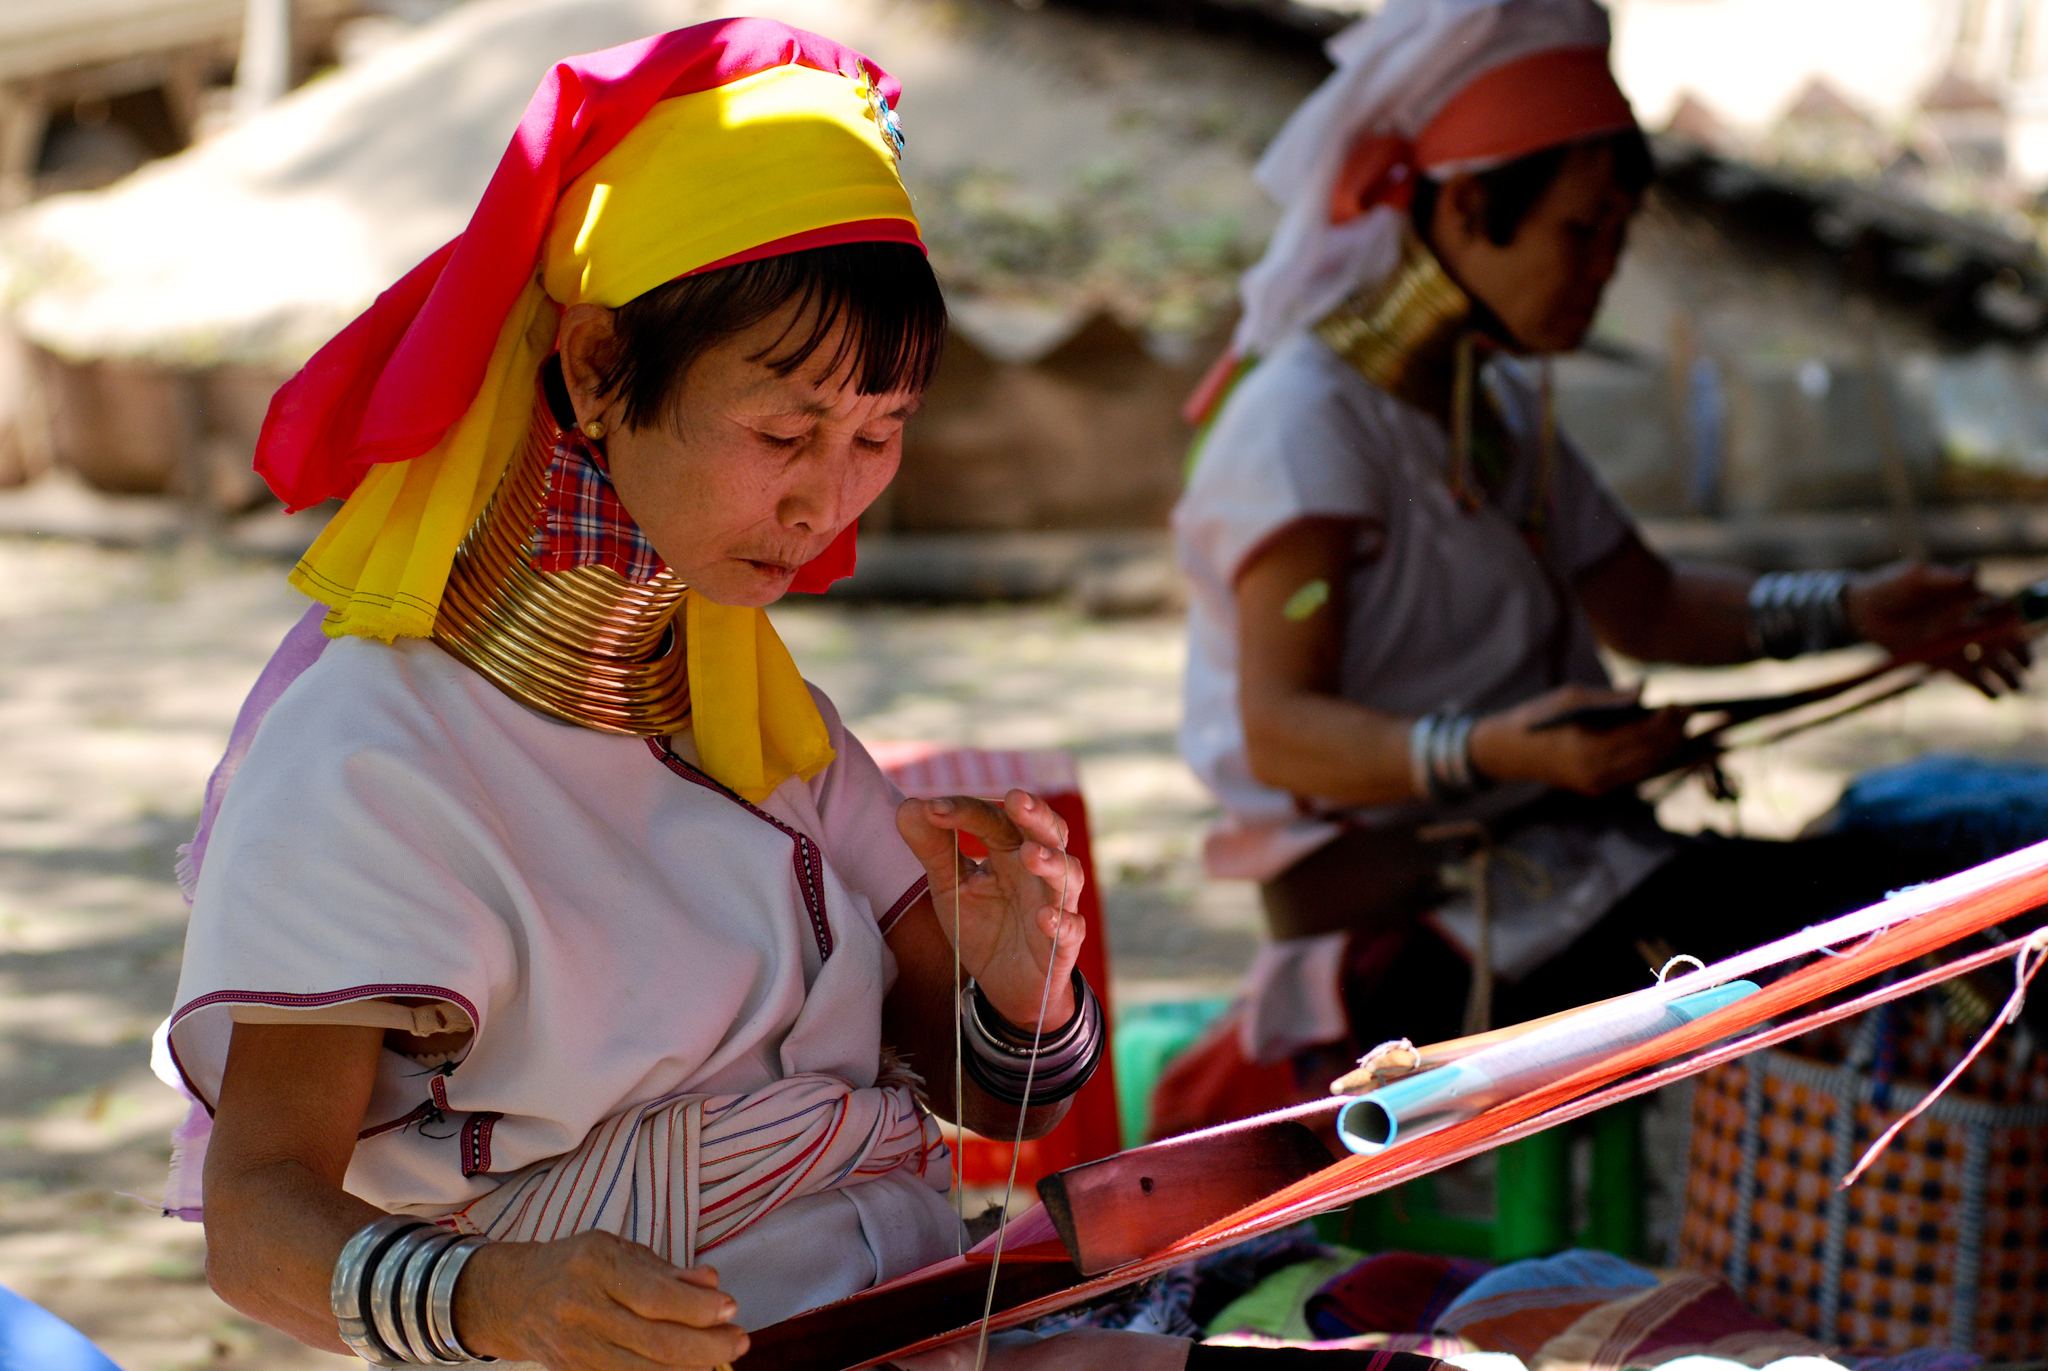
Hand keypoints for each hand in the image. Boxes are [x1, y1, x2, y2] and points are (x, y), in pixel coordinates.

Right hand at [454, 1232, 748, 1369]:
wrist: (510, 1298)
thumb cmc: (574, 1265)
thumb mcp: (616, 1249)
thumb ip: (664, 1269)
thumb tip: (712, 1285)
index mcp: (595, 1266)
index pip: (655, 1297)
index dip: (698, 1309)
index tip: (730, 1308)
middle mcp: (582, 1309)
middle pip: (656, 1342)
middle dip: (707, 1346)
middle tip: (739, 1340)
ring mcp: (576, 1348)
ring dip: (690, 1368)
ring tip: (720, 1356)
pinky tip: (686, 1369)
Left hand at [896, 790, 1084, 1031]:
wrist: (1005, 984)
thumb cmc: (983, 925)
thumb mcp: (950, 886)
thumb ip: (933, 848)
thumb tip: (907, 806)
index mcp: (1009, 851)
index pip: (993, 820)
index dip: (965, 811)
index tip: (932, 809)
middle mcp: (1037, 871)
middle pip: (1046, 833)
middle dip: (1035, 815)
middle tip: (1017, 799)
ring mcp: (1056, 905)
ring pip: (1066, 875)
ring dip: (1051, 864)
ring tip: (1030, 855)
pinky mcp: (1062, 945)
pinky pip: (1070, 930)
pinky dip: (1062, 922)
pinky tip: (1047, 917)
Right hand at [1468, 685, 1689, 796]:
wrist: (1507, 752)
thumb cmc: (1537, 717)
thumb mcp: (1571, 698)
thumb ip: (1610, 698)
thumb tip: (1644, 691)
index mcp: (1589, 748)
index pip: (1641, 736)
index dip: (1665, 721)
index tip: (1678, 703)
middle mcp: (1597, 773)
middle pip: (1650, 755)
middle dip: (1673, 735)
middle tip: (1688, 713)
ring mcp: (1598, 785)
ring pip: (1647, 769)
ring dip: (1669, 749)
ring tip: (1682, 728)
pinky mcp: (1598, 789)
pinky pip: (1636, 775)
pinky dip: (1654, 761)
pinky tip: (1666, 745)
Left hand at [1846, 561, 2029, 696]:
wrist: (1863, 611)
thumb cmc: (1892, 585)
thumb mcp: (1917, 576)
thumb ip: (1945, 577)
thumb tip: (1974, 571)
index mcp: (1971, 597)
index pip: (2002, 608)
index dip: (2013, 618)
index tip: (2016, 627)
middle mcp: (1971, 621)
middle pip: (2004, 638)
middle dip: (2018, 651)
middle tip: (2027, 665)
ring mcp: (1959, 643)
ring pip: (1992, 660)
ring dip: (2008, 673)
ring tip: (2018, 687)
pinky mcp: (1944, 662)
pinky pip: (1969, 676)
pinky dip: (1983, 686)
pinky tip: (1996, 696)